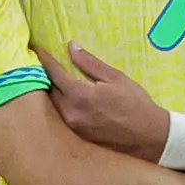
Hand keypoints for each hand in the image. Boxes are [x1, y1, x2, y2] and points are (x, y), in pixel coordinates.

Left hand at [44, 44, 170, 155]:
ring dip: (52, 91)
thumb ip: (90, 63)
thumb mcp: (116, 78)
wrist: (149, 137)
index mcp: (79, 95)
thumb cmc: (136, 104)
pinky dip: (60, 105)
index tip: (36, 49)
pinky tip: (66, 100)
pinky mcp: (76, 136)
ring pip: (54, 104)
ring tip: (53, 80)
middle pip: (48, 90)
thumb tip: (71, 47)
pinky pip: (61, 116)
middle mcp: (70, 112)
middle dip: (45, 75)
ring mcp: (72, 126)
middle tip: (45, 64)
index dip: (44, 59)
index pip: (53, 73)